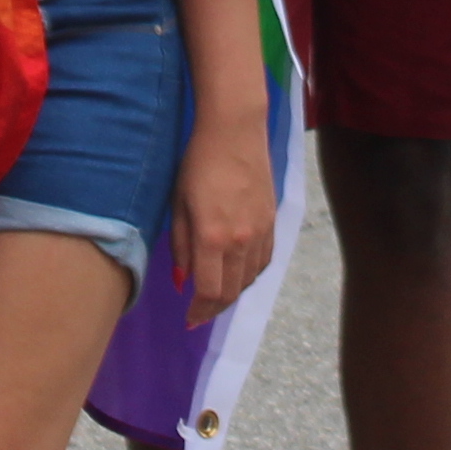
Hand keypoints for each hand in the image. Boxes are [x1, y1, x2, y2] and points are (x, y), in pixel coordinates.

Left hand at [170, 123, 277, 317]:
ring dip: (232, 293)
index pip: (210, 292)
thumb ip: (180, 246)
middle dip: (214, 308)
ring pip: (250, 279)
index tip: (189, 318)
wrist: (235, 131)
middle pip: (232, 292)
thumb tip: (181, 280)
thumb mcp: (178, 204)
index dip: (199, 311)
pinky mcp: (272, 222)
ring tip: (215, 295)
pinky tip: (237, 273)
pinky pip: (263, 261)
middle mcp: (241, 241)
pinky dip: (250, 275)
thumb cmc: (197, 163)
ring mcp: (261, 232)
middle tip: (199, 314)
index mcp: (212, 238)